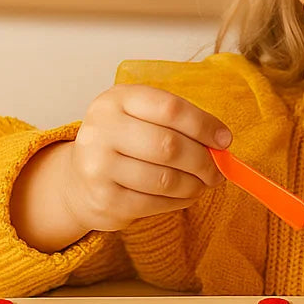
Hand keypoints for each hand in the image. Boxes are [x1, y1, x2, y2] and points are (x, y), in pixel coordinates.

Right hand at [63, 84, 231, 232]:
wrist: (79, 180)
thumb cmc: (123, 143)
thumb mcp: (141, 117)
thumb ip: (178, 123)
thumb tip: (222, 142)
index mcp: (116, 100)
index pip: (170, 109)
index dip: (204, 125)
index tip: (225, 140)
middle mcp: (102, 129)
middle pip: (169, 146)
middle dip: (203, 161)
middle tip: (218, 170)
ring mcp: (98, 166)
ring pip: (165, 179)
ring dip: (194, 184)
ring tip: (202, 183)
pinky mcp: (104, 199)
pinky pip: (155, 203)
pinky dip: (179, 201)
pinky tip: (185, 195)